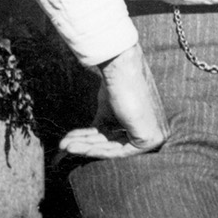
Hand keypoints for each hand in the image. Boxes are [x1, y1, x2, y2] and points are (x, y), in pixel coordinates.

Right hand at [59, 41, 169, 160]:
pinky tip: (73, 146)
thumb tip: (84, 143)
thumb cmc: (117, 83)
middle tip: (62, 146)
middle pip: (112, 143)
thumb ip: (102, 128)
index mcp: (148, 123)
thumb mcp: (107, 111)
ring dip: (85, 147)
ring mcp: (154, 136)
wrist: (123, 67)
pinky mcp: (149, 140)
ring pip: (112, 147)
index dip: (90, 141)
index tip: (69, 142)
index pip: (116, 138)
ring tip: (63, 146)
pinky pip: (117, 150)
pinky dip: (93, 149)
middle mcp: (154, 130)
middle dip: (85, 145)